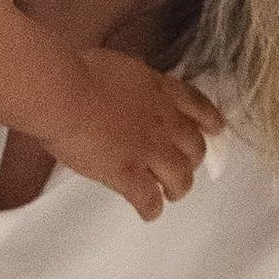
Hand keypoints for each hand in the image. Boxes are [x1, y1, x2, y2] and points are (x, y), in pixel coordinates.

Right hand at [44, 52, 223, 220]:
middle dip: (193, 161)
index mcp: (161, 91)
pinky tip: (148, 212)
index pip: (197, 106)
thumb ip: (136, 81)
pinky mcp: (127, 174)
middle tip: (182, 167)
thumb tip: (134, 84)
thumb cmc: (80, 72)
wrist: (62, 94)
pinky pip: (149, 198)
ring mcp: (148, 150)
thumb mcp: (121, 66)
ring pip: (180, 178)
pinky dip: (151, 208)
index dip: (210, 120)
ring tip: (171, 194)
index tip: (216, 129)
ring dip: (178, 188)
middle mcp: (164, 122)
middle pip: (195, 148)